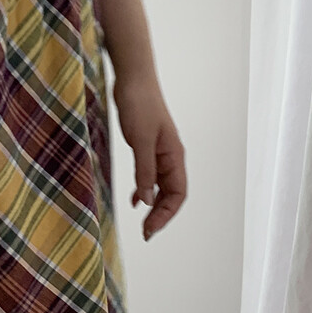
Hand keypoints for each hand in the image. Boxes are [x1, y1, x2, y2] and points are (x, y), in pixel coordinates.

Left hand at [111, 73, 186, 239]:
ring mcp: (159, 152)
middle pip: (172, 194)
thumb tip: (148, 201)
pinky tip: (136, 200)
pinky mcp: (147, 146)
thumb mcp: (141, 141)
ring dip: (154, 205)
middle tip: (145, 232)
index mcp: (174, 156)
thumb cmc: (140, 105)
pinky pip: (150, 175)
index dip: (166, 214)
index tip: (149, 230)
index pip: (178, 194)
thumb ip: (145, 172)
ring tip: (142, 222)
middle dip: (161, 215)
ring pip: (161, 186)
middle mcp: (170, 157)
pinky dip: (145, 189)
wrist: (133, 80)